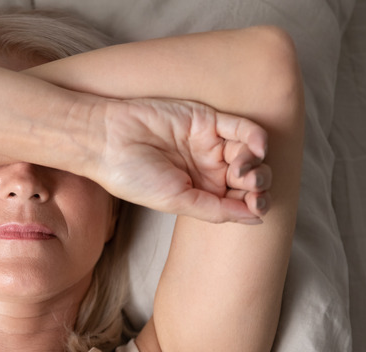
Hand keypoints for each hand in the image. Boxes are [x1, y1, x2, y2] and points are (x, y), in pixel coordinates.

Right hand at [96, 98, 270, 223]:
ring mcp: (208, 144)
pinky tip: (255, 148)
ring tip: (240, 170)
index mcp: (199, 192)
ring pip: (250, 153)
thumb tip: (257, 218)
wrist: (108, 141)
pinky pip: (242, 127)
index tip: (256, 206)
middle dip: (257, 183)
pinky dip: (256, 137)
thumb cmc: (133, 177)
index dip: (254, 203)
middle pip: (249, 177)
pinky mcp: (207, 120)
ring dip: (256, 163)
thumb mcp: (178, 202)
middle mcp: (207, 168)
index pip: (239, 200)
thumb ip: (218, 210)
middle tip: (248, 187)